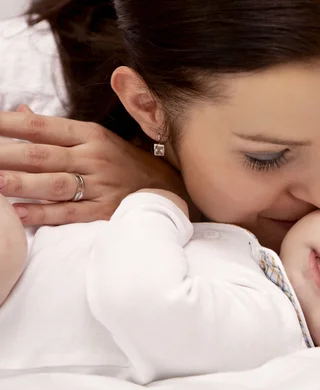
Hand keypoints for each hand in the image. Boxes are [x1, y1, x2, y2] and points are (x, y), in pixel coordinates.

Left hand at [0, 106, 185, 224]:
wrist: (167, 188)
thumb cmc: (125, 162)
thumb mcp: (96, 137)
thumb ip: (56, 128)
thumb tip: (20, 111)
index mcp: (91, 135)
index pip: (43, 127)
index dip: (10, 125)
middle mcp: (95, 158)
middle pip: (43, 155)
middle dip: (7, 154)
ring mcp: (101, 186)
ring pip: (54, 184)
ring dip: (21, 183)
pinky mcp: (105, 211)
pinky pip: (70, 213)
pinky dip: (44, 213)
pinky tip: (20, 212)